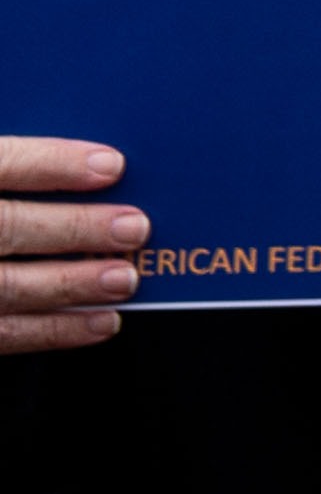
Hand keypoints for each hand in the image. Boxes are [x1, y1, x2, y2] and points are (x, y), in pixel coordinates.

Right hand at [0, 136, 139, 355]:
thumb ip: (9, 161)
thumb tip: (92, 161)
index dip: (51, 163)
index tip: (111, 165)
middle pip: (3, 228)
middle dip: (71, 229)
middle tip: (134, 227)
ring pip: (3, 287)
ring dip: (69, 286)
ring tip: (124, 280)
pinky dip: (52, 331)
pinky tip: (99, 322)